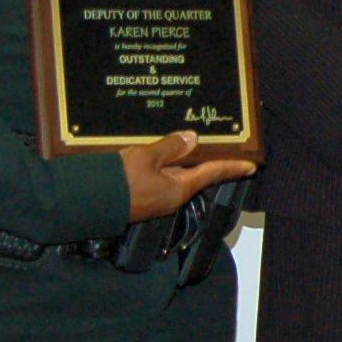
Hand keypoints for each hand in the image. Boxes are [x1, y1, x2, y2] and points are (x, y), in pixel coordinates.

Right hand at [123, 130, 255, 221]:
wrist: (90, 203)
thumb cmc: (120, 181)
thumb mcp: (146, 157)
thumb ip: (170, 147)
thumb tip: (192, 138)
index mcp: (179, 188)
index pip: (212, 173)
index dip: (232, 167)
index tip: (252, 165)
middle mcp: (173, 196)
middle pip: (197, 175)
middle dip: (208, 161)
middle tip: (222, 147)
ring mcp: (158, 199)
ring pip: (178, 176)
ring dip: (186, 162)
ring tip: (194, 145)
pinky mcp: (144, 198)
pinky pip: (162, 178)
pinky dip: (168, 166)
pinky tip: (164, 155)